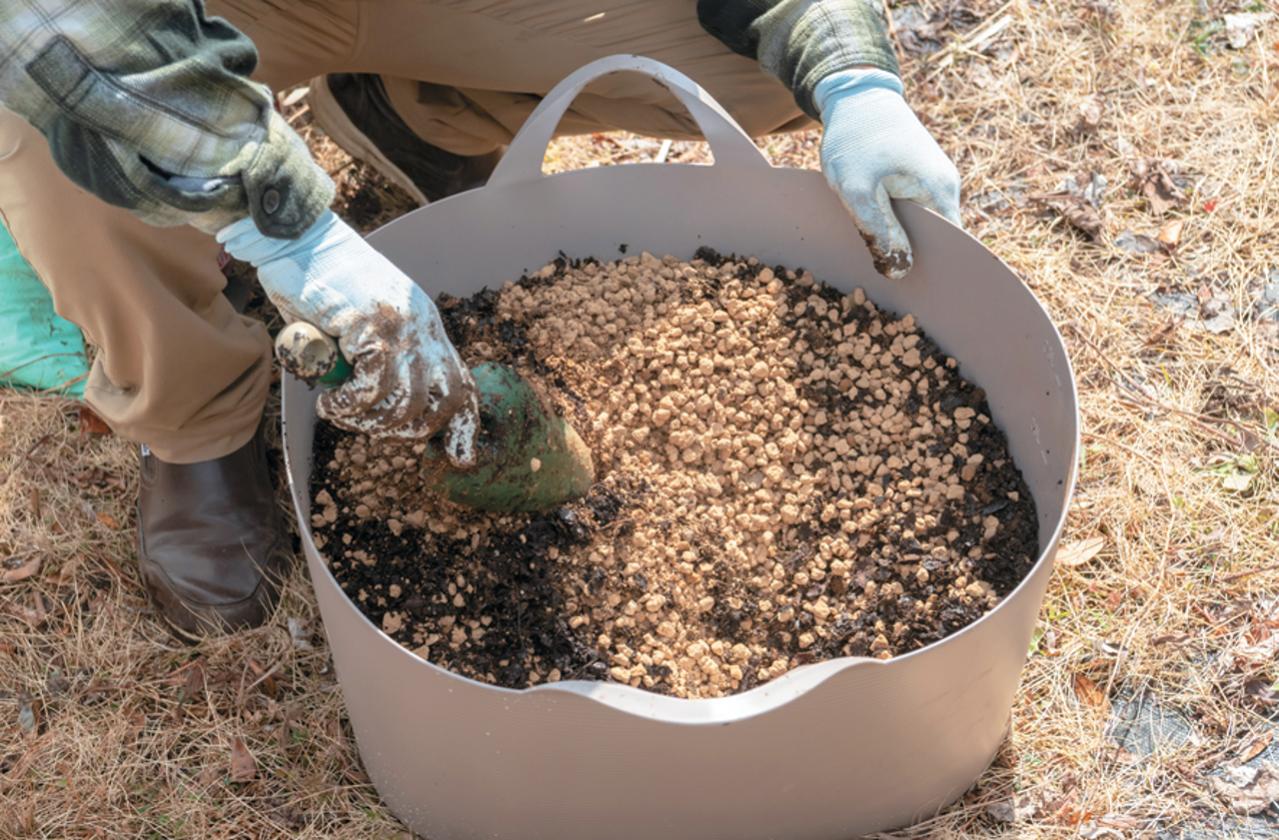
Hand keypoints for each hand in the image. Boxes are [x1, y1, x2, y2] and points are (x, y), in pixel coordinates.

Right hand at [217, 211, 478, 466]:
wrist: (295, 236)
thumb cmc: (317, 283)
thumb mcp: (361, 325)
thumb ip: (378, 357)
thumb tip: (377, 404)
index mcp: (426, 325)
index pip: (462, 383)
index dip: (464, 425)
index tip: (460, 458)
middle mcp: (424, 325)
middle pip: (441, 401)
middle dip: (405, 429)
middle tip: (365, 423)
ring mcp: (402, 325)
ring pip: (405, 402)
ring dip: (369, 421)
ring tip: (339, 412)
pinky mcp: (374, 325)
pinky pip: (371, 388)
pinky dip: (347, 406)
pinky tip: (328, 401)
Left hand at [816, 68, 960, 278]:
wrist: (856, 96)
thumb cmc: (855, 140)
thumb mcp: (857, 190)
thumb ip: (879, 232)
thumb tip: (900, 272)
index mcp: (938, 190)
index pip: (951, 245)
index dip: (936, 270)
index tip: (918, 297)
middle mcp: (944, 187)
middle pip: (936, 238)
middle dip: (916, 260)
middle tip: (891, 287)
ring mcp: (932, 180)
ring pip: (921, 226)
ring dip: (903, 242)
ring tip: (882, 265)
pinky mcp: (917, 177)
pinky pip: (912, 212)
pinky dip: (897, 226)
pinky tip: (878, 238)